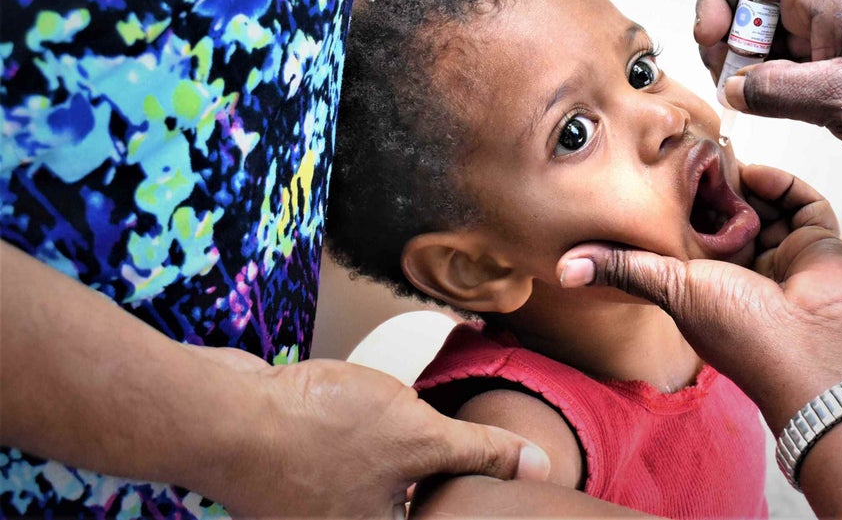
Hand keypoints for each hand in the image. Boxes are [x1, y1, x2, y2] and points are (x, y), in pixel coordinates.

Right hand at [199, 351, 549, 517]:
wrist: (220, 415)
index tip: (486, 483)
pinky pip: (343, 464)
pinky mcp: (289, 479)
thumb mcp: (419, 435)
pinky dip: (358, 441)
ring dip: (397, 455)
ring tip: (404, 425)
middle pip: (411, 507)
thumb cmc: (314, 430)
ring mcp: (310, 512)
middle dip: (436, 477)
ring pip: (377, 486)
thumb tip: (541, 468)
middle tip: (460, 450)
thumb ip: (481, 453)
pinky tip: (358, 412)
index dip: (468, 501)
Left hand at [557, 164, 841, 433]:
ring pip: (764, 204)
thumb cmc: (743, 331)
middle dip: (716, 190)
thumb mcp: (672, 290)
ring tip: (723, 158)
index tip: (664, 178)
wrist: (816, 348)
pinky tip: (756, 172)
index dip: (681, 210)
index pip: (693, 238)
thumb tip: (564, 268)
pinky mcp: (821, 240)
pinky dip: (781, 184)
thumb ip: (625, 269)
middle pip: (730, 216)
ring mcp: (787, 254)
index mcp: (713, 287)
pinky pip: (802, 202)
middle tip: (697, 158)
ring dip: (746, 183)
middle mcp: (750, 270)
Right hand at [694, 0, 841, 179]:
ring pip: (761, 37)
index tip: (712, 40)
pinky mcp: (832, 68)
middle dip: (725, 39)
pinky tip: (765, 109)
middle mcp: (823, 8)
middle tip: (728, 83)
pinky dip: (763, 84)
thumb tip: (731, 89)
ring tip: (746, 101)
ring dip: (743, 66)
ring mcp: (827, 38)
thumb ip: (777, 91)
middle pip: (747, 2)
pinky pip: (781, 65)